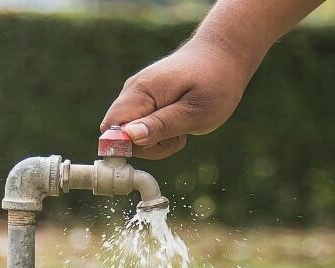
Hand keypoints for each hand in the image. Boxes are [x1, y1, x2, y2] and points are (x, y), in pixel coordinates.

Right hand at [101, 40, 253, 158]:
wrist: (223, 54)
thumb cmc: (215, 82)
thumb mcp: (194, 112)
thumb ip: (161, 125)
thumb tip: (128, 136)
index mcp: (140, 92)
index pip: (111, 129)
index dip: (124, 147)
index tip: (155, 145)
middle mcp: (132, 93)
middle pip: (121, 137)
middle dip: (149, 147)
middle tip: (178, 135)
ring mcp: (138, 97)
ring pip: (134, 137)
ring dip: (158, 142)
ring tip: (183, 127)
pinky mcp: (146, 102)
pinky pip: (143, 129)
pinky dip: (162, 135)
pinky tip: (180, 122)